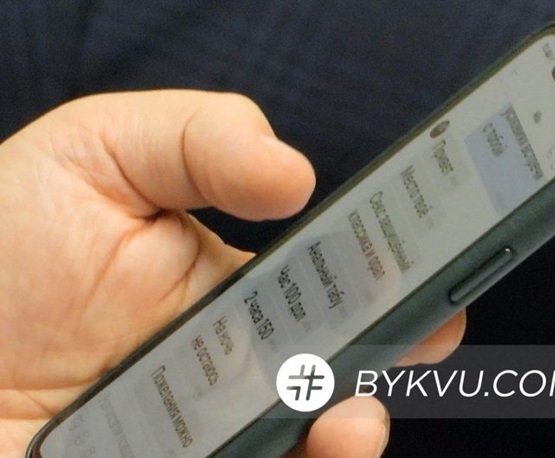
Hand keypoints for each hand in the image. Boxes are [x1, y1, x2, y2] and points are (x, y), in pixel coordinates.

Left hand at [0, 90, 464, 457]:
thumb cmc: (11, 235)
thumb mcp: (100, 154)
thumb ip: (199, 141)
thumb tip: (294, 177)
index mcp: (241, 290)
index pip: (340, 283)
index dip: (395, 271)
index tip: (432, 259)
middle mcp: (241, 367)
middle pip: (341, 371)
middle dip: (396, 352)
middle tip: (429, 327)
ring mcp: (214, 432)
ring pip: (311, 445)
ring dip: (347, 437)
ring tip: (345, 421)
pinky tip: (300, 444)